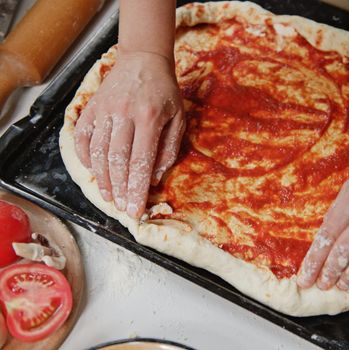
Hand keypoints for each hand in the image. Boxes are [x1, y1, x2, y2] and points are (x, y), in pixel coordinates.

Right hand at [74, 50, 184, 217]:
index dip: (136, 189)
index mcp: (149, 117)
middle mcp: (124, 113)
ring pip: (97, 152)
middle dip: (119, 189)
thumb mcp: (178, 118)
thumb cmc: (165, 92)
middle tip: (122, 208)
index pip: (141, 161)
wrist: (143, 60)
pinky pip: (82, 138)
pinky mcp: (90, 107)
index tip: (135, 209)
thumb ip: (168, 149)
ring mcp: (104, 110)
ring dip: (102, 179)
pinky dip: (85, 158)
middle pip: (117, 160)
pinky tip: (94, 173)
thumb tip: (154, 178)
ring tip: (109, 197)